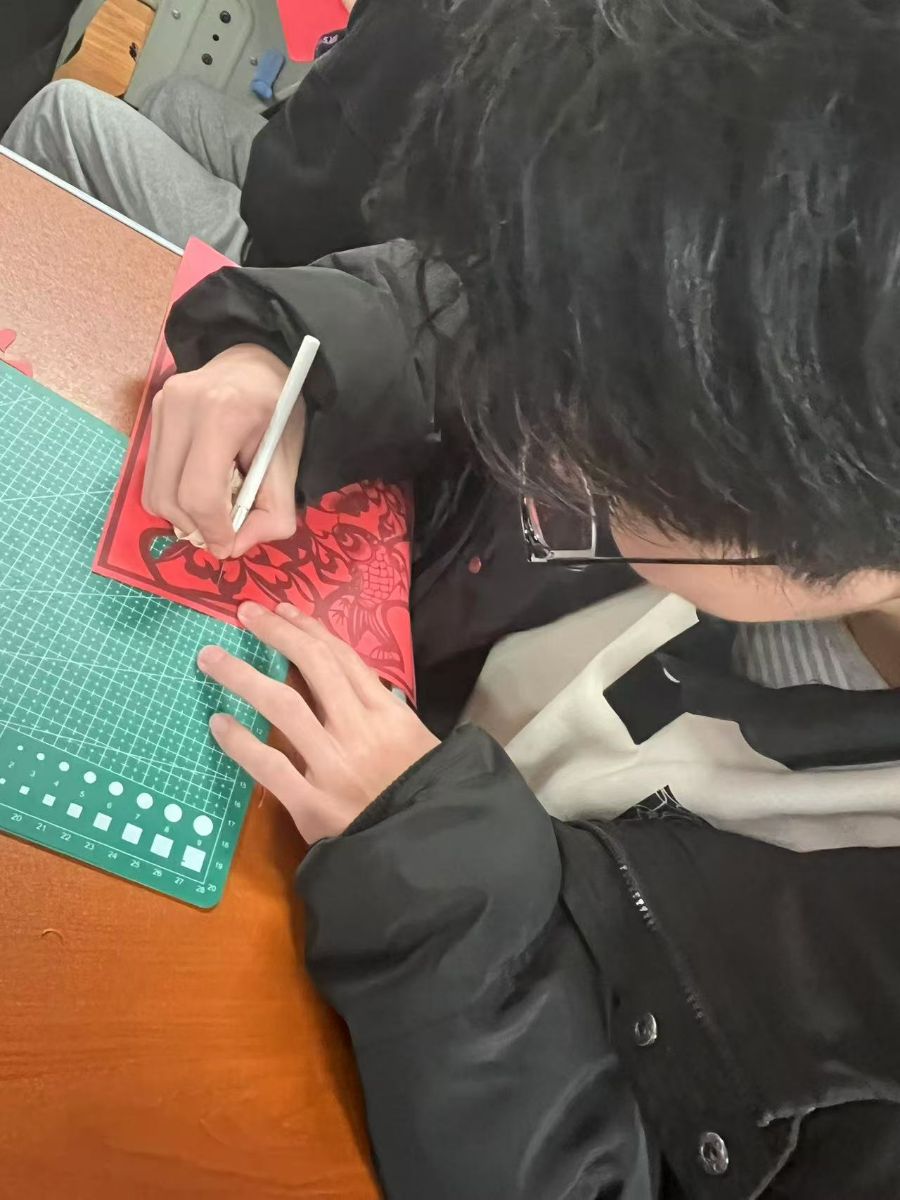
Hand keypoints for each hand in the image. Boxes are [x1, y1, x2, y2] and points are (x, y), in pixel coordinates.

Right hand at [143, 343, 301, 559]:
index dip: (214, 530)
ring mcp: (160, 406)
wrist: (257, 360)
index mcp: (223, 414)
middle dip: (196, 527)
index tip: (228, 546)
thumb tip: (232, 549)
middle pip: (169, 497)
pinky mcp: (151, 411)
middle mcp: (181, 406)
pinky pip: (152, 475)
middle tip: (222, 533)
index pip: (201, 493)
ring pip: (153, 491)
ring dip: (182, 515)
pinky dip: (174, 495)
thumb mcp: (288, 462)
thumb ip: (272, 512)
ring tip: (213, 509)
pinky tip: (200, 486)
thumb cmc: (279, 411)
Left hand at [198, 603, 438, 842]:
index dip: (309, 629)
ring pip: (282, 706)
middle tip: (244, 614)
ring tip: (211, 658)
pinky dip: (239, 741)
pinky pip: (267, 765)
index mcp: (387, 713)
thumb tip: (350, 685)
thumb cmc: (423, 796)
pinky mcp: (311, 803)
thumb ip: (383, 714)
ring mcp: (332, 765)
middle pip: (312, 667)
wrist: (427, 851)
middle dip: (275, 634)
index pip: (342, 658)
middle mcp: (358, 730)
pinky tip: (218, 722)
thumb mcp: (417, 743)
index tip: (283, 610)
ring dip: (242, 676)